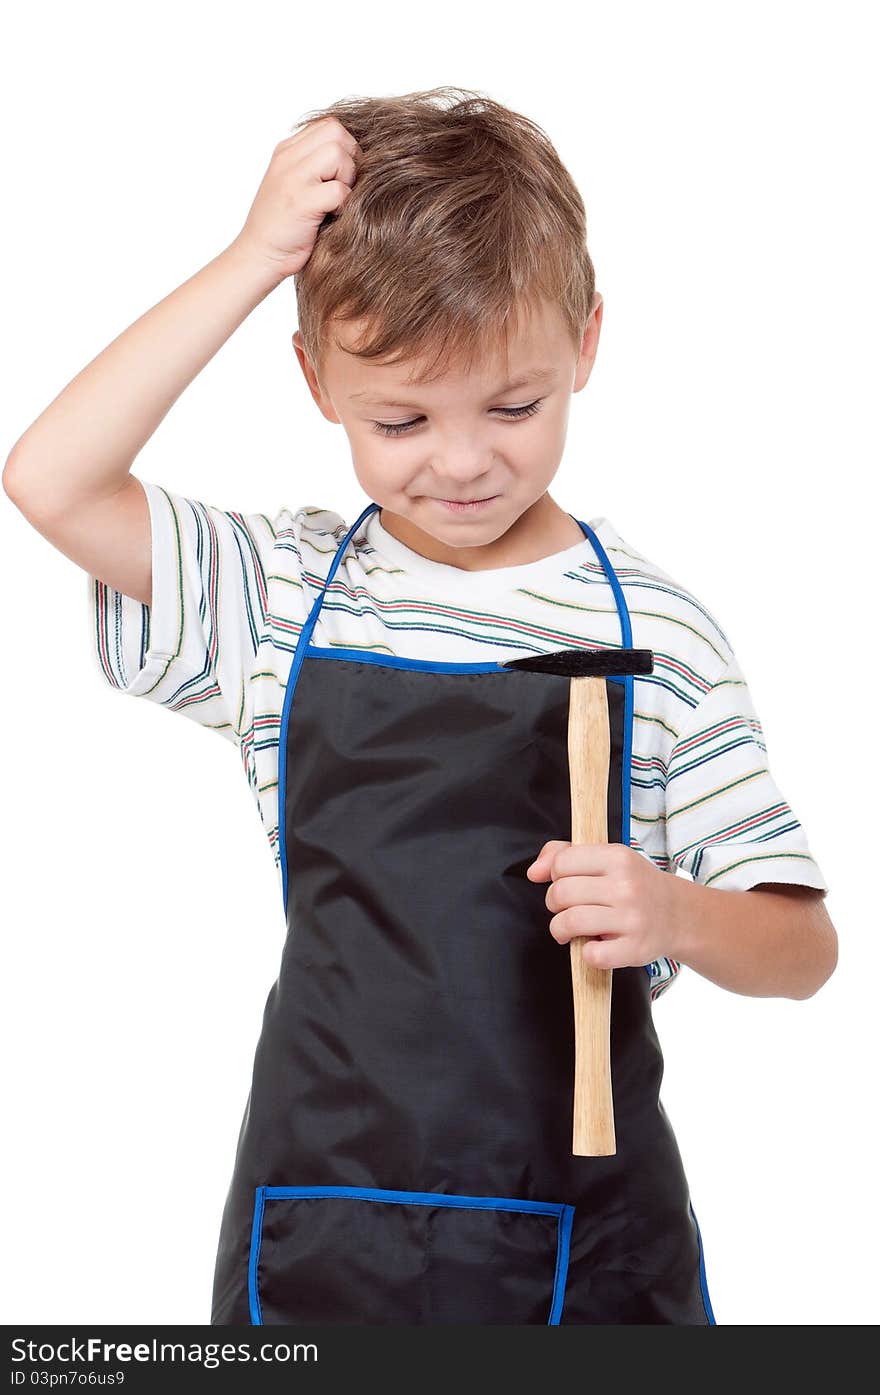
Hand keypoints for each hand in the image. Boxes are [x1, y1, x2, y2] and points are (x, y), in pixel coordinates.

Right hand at [231, 117, 362, 280]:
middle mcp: (287, 158)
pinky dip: (344, 205)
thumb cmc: (284, 227)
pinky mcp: (300, 202)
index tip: (341, 175)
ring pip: (338, 154)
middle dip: (350, 159)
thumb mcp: (294, 184)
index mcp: (287, 151)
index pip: (329, 125)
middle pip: (337, 132)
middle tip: (343, 187)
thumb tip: (357, 157)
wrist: (258, 256)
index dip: (345, 147)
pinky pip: (339, 190)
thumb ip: (315, 164)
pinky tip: (331, 217)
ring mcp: (292, 178)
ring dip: (347, 179)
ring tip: (335, 202)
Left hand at [526, 840, 681, 968]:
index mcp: (618, 857)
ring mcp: (632, 918)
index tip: (566, 883)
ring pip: (569, 922)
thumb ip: (565, 854)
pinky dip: (586, 954)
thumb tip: (533, 872)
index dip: (555, 875)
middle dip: (555, 904)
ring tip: (571, 931)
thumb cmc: (635, 885)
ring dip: (561, 930)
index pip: (561, 862)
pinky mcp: (635, 949)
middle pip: (560, 893)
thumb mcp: (608, 858)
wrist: (679, 915)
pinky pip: (592, 955)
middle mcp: (626, 886)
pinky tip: (594, 946)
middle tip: (568, 909)